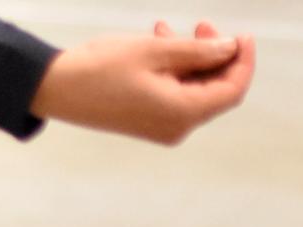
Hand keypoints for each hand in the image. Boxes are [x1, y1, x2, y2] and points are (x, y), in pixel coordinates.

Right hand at [31, 20, 255, 144]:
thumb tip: (228, 49)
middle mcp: (179, 127)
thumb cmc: (103, 67)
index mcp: (183, 113)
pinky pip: (176, 94)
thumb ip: (196, 50)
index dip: (242, 62)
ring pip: (195, 90)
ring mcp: (165, 127)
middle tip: (203, 23)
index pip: (231, 91)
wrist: (59, 88)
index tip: (242, 35)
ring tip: (172, 28)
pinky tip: (159, 43)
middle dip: (215, 56)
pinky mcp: (151, 121)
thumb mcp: (154, 50)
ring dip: (192, 58)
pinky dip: (175, 69)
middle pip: (215, 92)